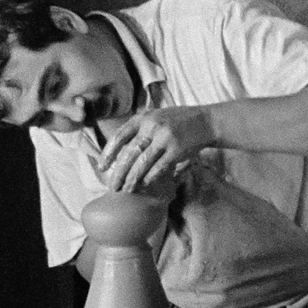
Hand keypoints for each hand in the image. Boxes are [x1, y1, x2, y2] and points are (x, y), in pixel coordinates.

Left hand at [99, 106, 213, 192]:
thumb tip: (119, 156)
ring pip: (142, 163)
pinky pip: (158, 167)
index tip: (101, 168)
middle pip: (129, 154)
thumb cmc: (178, 123)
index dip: (108, 153)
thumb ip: (139, 132)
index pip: (119, 136)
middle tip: (112, 187)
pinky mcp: (177, 148)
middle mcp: (152, 126)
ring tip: (126, 189)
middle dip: (118, 173)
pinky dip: (150, 177)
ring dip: (132, 179)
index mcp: (144, 117)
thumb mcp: (156, 118)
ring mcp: (165, 137)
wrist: (206, 121)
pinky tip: (145, 184)